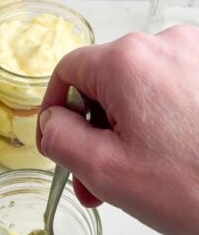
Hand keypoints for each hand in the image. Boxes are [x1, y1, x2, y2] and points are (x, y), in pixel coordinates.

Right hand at [37, 26, 198, 234]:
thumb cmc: (194, 188)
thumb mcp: (104, 170)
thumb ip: (59, 139)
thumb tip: (50, 122)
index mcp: (128, 62)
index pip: (67, 71)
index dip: (54, 109)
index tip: (58, 141)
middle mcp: (166, 45)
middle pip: (104, 84)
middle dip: (93, 132)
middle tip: (95, 180)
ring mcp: (197, 56)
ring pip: (137, 92)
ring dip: (124, 132)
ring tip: (133, 176)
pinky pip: (169, 93)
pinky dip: (156, 123)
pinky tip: (166, 159)